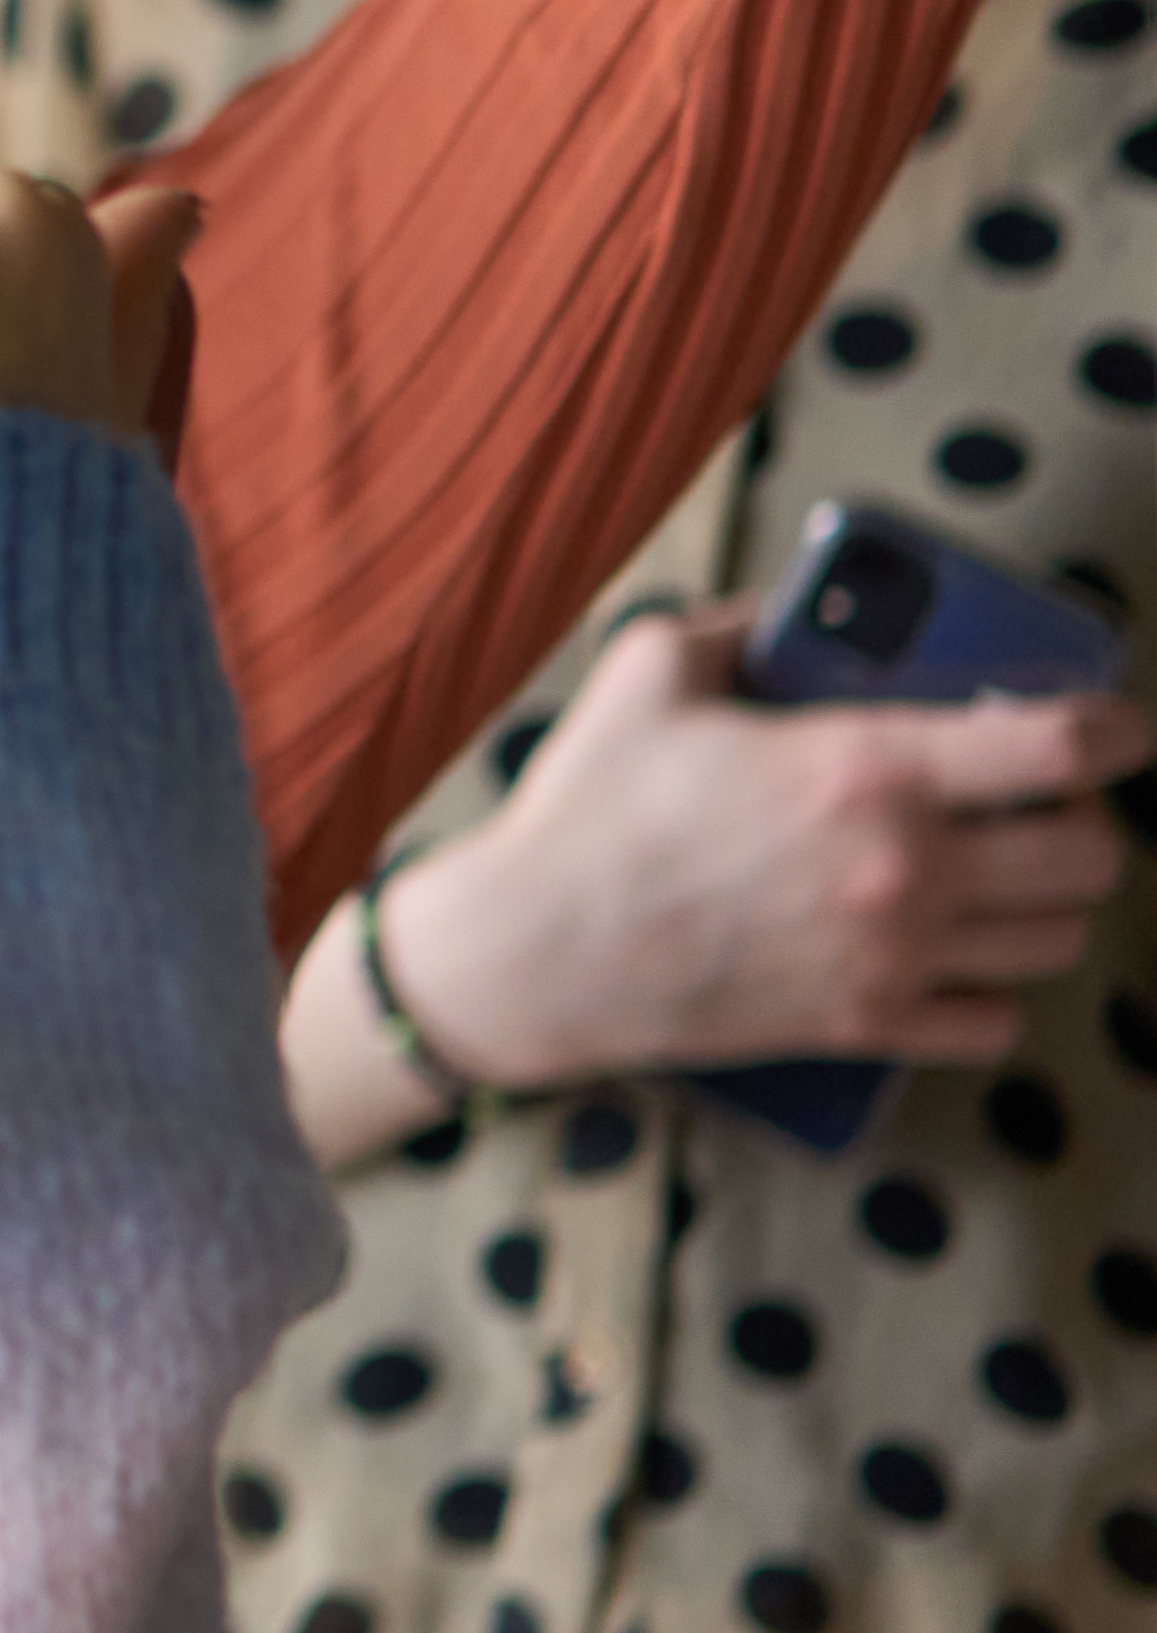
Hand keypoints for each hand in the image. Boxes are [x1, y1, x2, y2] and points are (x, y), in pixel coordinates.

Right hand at [361, 602, 1148, 1081]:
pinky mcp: (867, 1024)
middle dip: (1083, 824)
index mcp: (864, 767)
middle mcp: (904, 866)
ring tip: (997, 882)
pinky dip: (991, 993)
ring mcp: (893, 955)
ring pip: (1058, 940)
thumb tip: (802, 608)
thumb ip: (743, 625)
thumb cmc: (586, 808)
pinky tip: (950, 960)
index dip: (1117, 729)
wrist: (533, 952)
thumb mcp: (649, 672)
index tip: (1118, 727)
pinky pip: (996, 1023)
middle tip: (1035, 808)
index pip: (1058, 745)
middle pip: (1092, 856)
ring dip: (1044, 906)